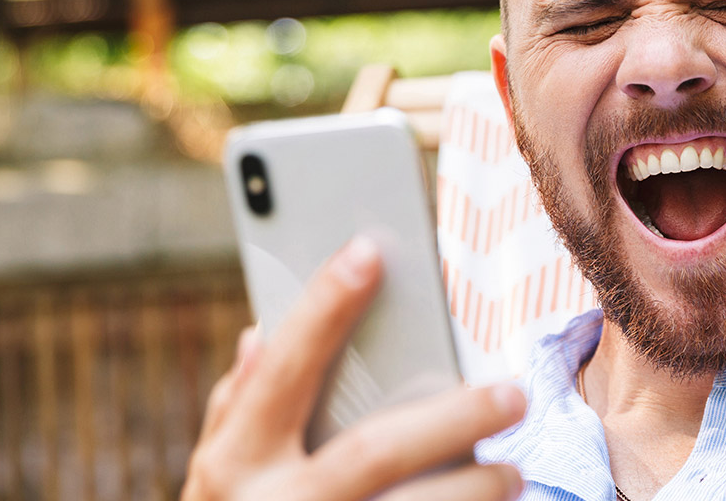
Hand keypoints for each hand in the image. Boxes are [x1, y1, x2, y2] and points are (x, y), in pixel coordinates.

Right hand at [181, 236, 526, 500]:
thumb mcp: (212, 477)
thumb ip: (235, 408)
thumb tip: (259, 335)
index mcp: (235, 463)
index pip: (285, 371)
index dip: (322, 306)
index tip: (370, 250)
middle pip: (374, 454)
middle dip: (451, 421)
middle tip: (514, 392)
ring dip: (473, 495)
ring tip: (513, 474)